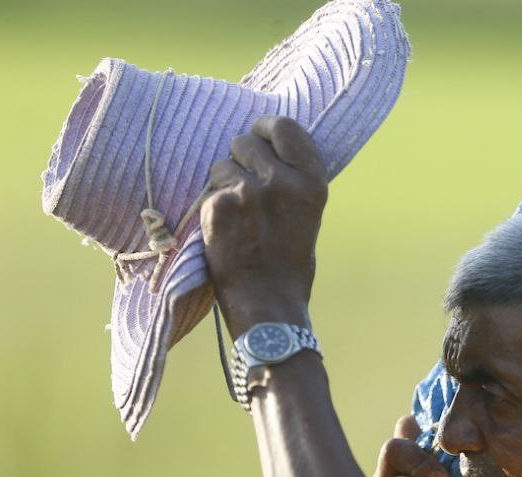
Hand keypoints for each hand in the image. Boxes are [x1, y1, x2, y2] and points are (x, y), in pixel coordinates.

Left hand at [202, 116, 328, 338]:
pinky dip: (212, 206)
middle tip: (245, 189)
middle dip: (240, 160)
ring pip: (222, 165)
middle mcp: (283, 182)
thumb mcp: (307, 215)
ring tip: (237, 216)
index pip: (284, 127)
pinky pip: (209, 189)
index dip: (266, 127)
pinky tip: (225, 230)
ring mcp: (249, 192)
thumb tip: (269, 149)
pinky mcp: (220, 206)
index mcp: (312, 182)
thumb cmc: (289, 264)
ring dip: (224, 183)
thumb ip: (293, 180)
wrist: (268, 303)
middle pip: (245, 142)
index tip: (258, 134)